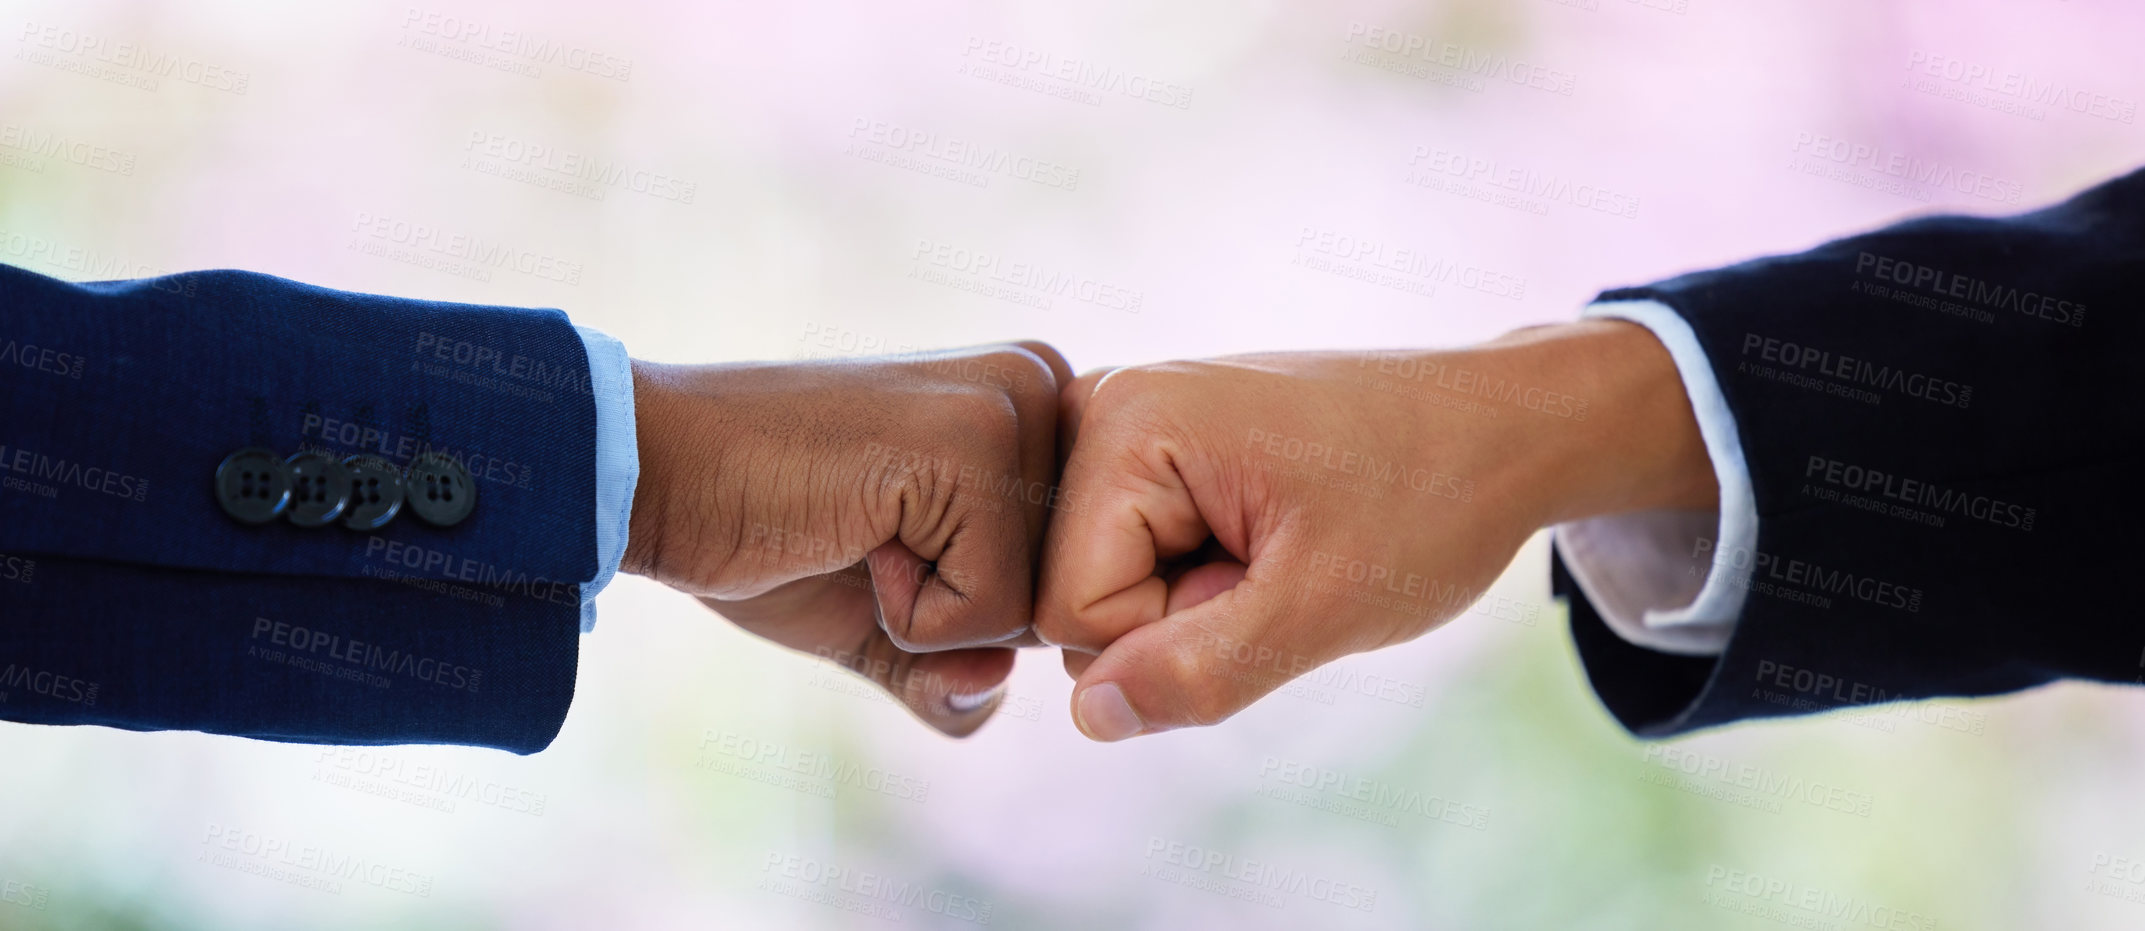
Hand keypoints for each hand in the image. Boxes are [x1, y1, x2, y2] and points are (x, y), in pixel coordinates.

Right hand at [622, 342, 1070, 735]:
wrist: (657, 473)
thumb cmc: (767, 530)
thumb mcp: (889, 620)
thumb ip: (961, 672)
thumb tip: (995, 688)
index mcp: (1038, 406)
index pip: (1071, 579)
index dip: (971, 608)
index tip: (884, 533)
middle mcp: (1044, 384)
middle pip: (1064, 597)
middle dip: (959, 613)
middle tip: (865, 532)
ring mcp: (1014, 406)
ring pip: (1035, 610)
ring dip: (931, 615)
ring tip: (860, 528)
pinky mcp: (977, 444)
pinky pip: (990, 613)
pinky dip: (909, 614)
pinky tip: (853, 530)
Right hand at [1035, 320, 1716, 739]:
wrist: (1503, 426)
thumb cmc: (1429, 500)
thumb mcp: (1324, 606)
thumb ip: (1200, 670)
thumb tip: (1088, 716)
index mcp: (1127, 423)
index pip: (1071, 613)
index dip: (1173, 634)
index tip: (1271, 575)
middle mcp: (1105, 403)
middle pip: (1075, 594)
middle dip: (1179, 612)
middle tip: (1283, 559)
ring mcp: (1127, 417)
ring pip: (1105, 582)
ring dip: (1192, 594)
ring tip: (1282, 543)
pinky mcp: (1154, 439)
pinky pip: (1135, 553)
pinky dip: (1201, 566)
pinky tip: (1267, 530)